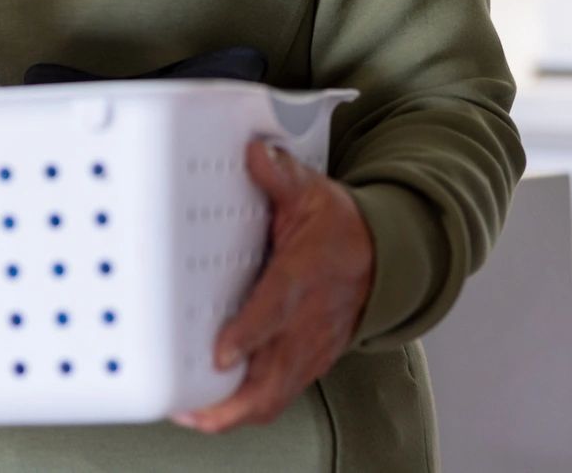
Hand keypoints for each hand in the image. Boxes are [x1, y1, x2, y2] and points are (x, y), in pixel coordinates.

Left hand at [173, 138, 374, 433]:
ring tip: (191, 417)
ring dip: (234, 413)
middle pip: (273, 374)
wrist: (381, 257)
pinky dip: (246, 411)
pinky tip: (212, 412)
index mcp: (305, 275)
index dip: (249, 333)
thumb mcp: (311, 191)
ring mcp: (309, 347)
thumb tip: (254, 154)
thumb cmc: (341, 228)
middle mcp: (308, 320)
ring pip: (274, 396)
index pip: (276, 308)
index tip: (220, 353)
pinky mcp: (307, 363)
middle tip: (189, 407)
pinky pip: (277, 398)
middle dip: (232, 399)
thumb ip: (279, 175)